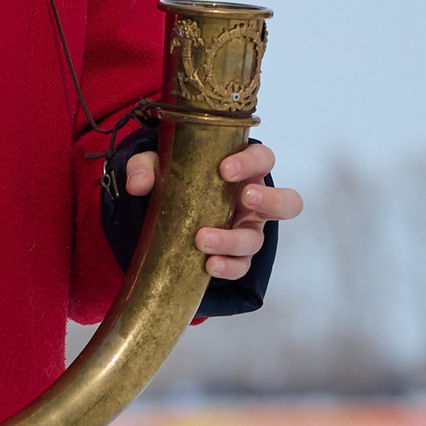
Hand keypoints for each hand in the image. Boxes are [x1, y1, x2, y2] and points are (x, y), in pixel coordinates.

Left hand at [124, 141, 302, 280]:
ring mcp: (248, 230)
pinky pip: (241, 266)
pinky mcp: (236, 257)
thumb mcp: (156, 165)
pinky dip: (227, 267)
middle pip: (287, 202)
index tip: (225, 169)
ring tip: (202, 239)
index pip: (264, 159)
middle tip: (244, 196)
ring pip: (258, 240)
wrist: (166, 212)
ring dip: (232, 240)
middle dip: (270, 199)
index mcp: (244, 170)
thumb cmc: (175, 178)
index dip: (251, 163)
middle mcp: (254, 201)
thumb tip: (138, 184)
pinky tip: (208, 265)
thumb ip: (145, 167)